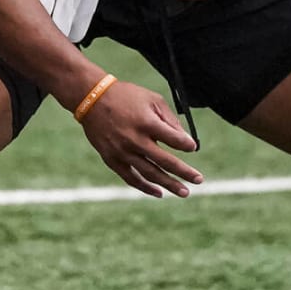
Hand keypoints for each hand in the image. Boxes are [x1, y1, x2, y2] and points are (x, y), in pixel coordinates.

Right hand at [79, 80, 203, 198]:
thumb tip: (185, 140)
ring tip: (184, 192)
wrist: (92, 98)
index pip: (174, 140)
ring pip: (150, 173)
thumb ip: (170, 119)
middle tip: (199, 180)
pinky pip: (130, 178)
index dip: (186, 145)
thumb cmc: (126, 96)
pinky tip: (159, 193)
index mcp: (146, 122)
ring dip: (168, 184)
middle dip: (184, 172)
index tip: (192, 147)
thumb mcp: (152, 99)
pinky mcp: (111, 158)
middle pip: (165, 161)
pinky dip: (145, 187)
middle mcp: (135, 139)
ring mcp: (122, 151)